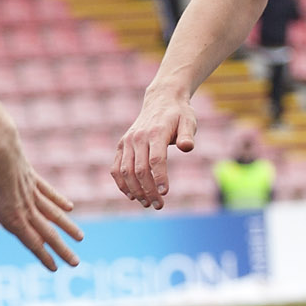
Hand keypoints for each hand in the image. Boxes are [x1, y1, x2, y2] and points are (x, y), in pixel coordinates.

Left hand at [0, 143, 81, 270]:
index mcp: (14, 219)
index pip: (32, 243)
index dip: (43, 257)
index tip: (55, 268)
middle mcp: (28, 209)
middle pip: (48, 233)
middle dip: (62, 250)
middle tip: (76, 263)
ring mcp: (33, 194)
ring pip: (54, 215)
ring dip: (67, 228)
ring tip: (80, 238)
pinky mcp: (34, 180)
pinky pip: (49, 193)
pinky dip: (59, 201)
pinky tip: (69, 208)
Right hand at [111, 92, 198, 208]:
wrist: (161, 100)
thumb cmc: (178, 114)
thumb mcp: (189, 121)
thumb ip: (188, 135)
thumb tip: (187, 147)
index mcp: (155, 132)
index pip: (155, 159)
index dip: (159, 178)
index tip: (164, 193)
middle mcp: (137, 137)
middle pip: (140, 169)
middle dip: (148, 190)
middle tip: (159, 205)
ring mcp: (127, 142)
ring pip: (126, 171)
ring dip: (135, 190)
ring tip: (147, 203)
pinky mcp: (121, 146)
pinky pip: (116, 168)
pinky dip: (121, 183)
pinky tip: (132, 196)